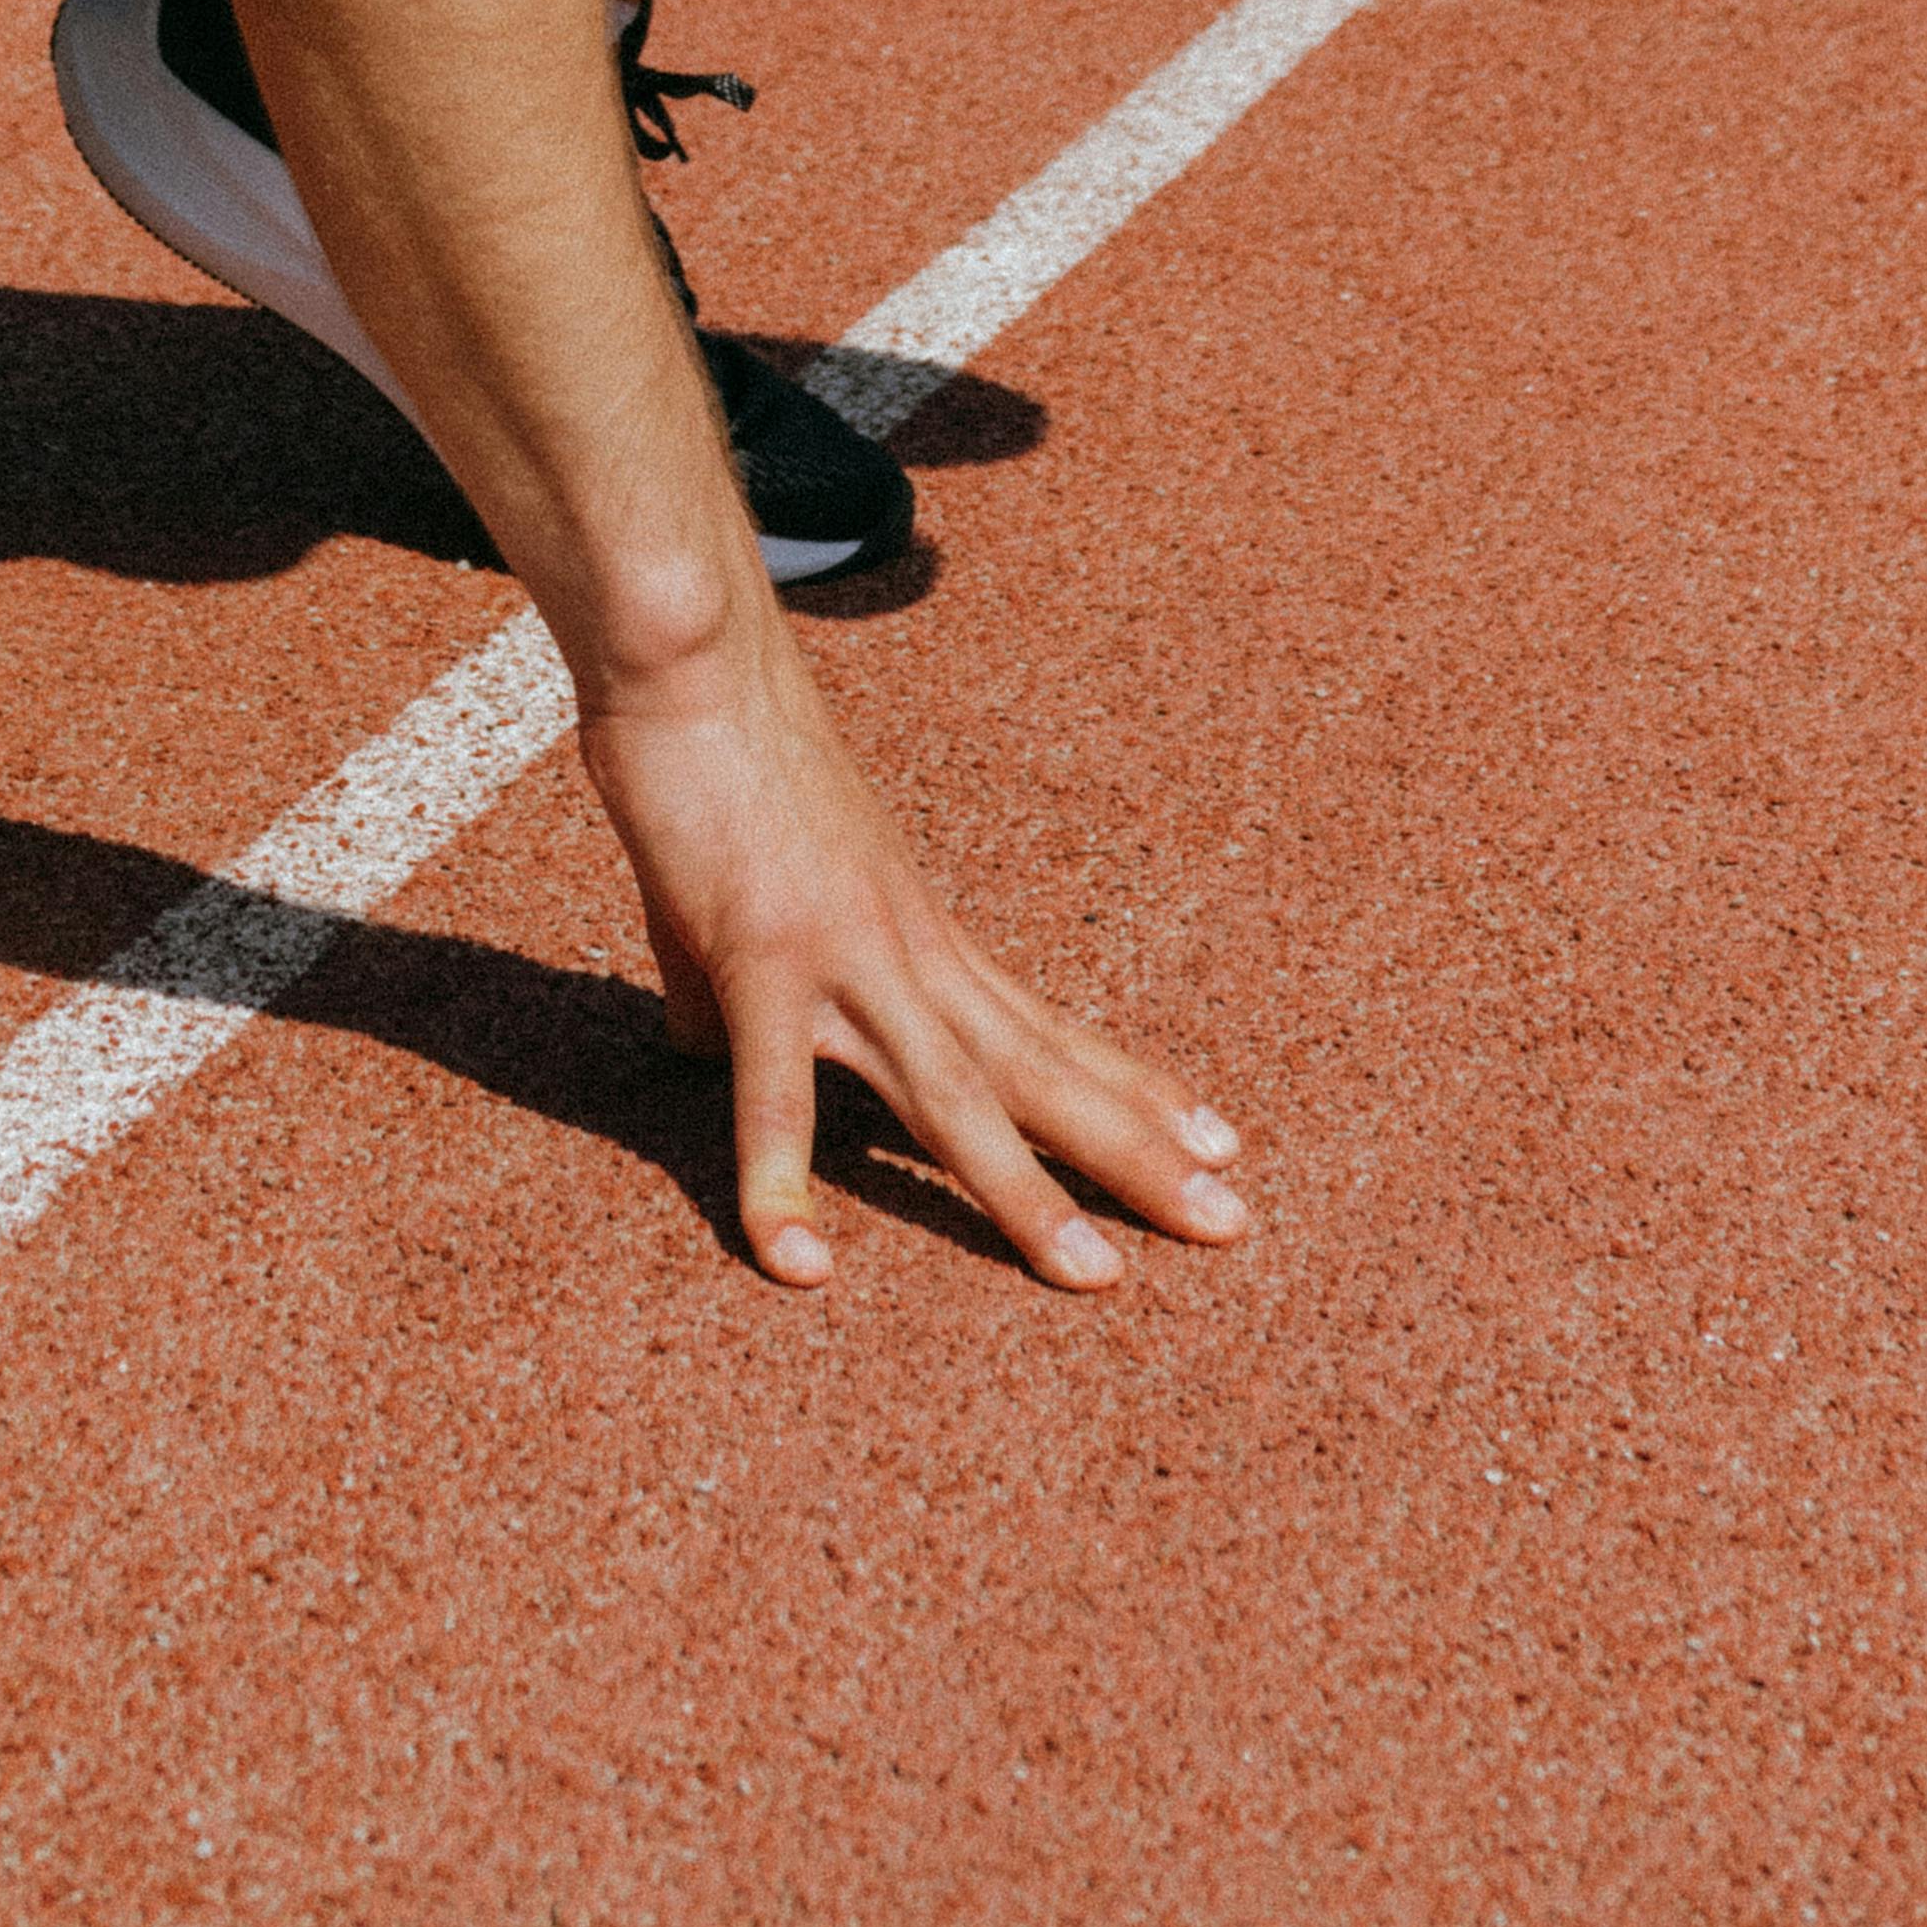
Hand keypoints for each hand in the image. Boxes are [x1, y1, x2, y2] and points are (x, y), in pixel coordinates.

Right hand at [580, 625, 1248, 1293]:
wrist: (691, 649)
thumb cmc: (711, 754)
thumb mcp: (737, 893)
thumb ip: (730, 982)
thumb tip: (704, 1054)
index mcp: (916, 929)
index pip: (1044, 1027)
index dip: (1128, 1087)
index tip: (1214, 1141)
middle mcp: (908, 946)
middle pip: (1040, 1072)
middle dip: (1137, 1154)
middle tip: (1234, 1223)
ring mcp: (847, 953)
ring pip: (953, 1098)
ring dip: (1025, 1194)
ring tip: (1097, 1277)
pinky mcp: (767, 953)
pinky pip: (776, 1095)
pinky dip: (785, 1186)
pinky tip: (803, 1267)